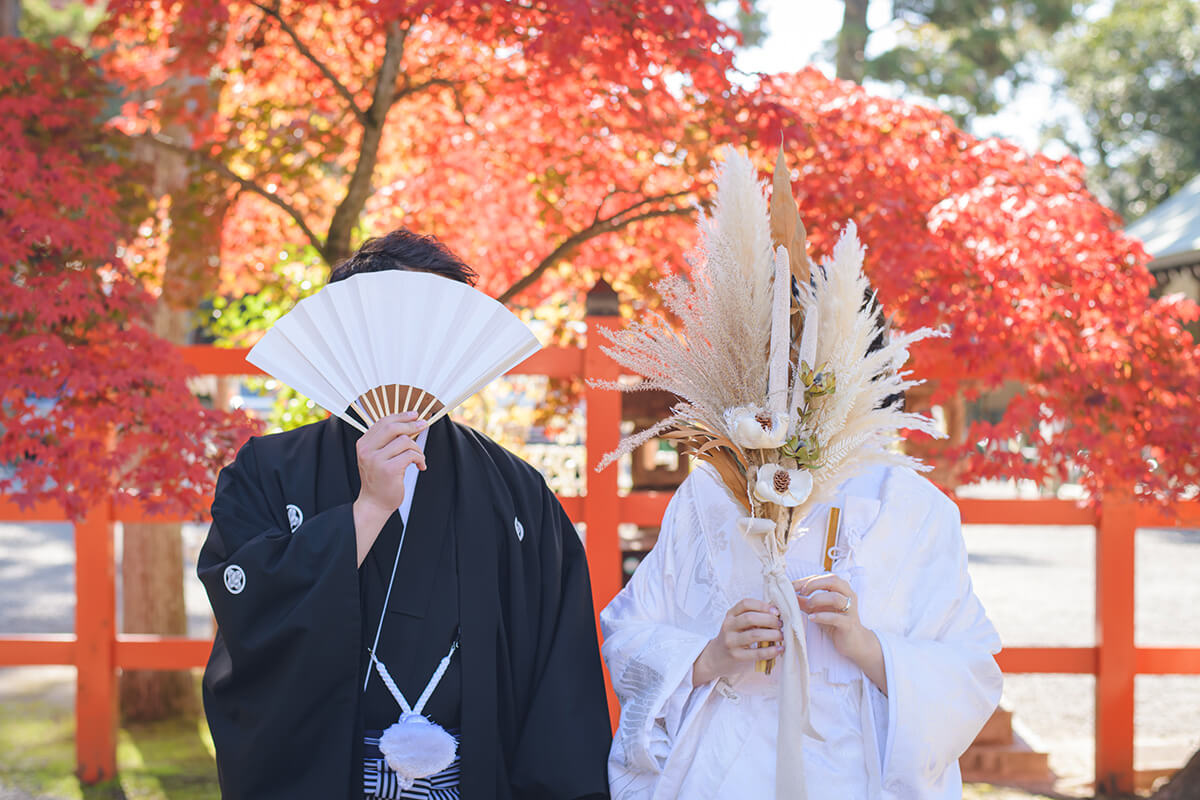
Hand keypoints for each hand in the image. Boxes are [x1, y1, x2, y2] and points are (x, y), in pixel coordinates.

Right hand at [353, 411, 427, 564]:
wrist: (374, 504)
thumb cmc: (379, 480)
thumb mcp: (378, 457)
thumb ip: (387, 441)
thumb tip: (410, 423)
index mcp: (363, 444)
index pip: (383, 422)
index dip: (401, 416)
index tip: (414, 414)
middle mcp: (367, 450)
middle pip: (392, 427)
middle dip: (412, 424)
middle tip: (424, 425)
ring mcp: (376, 460)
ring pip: (404, 441)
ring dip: (417, 448)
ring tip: (419, 458)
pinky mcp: (388, 470)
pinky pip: (411, 455)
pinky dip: (420, 459)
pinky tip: (420, 466)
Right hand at [692, 599, 783, 685]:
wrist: (715, 658)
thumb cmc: (732, 638)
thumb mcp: (737, 624)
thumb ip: (752, 618)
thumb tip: (776, 615)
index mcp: (730, 615)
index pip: (745, 604)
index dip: (762, 605)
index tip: (775, 611)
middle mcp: (729, 626)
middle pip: (751, 618)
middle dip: (770, 620)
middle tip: (780, 624)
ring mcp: (731, 641)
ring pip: (754, 634)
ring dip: (772, 634)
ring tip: (781, 636)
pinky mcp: (736, 656)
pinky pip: (756, 652)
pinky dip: (771, 651)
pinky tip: (779, 649)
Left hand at [794, 573, 886, 693]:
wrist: (853, 642)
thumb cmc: (835, 622)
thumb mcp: (817, 609)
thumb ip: (804, 601)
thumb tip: (787, 595)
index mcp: (842, 588)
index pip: (824, 577)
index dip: (807, 580)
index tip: (793, 586)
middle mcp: (848, 595)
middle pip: (833, 581)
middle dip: (814, 584)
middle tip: (802, 592)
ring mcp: (850, 610)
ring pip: (835, 597)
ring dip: (817, 599)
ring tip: (807, 605)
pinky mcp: (849, 624)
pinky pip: (836, 618)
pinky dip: (822, 616)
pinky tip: (811, 618)